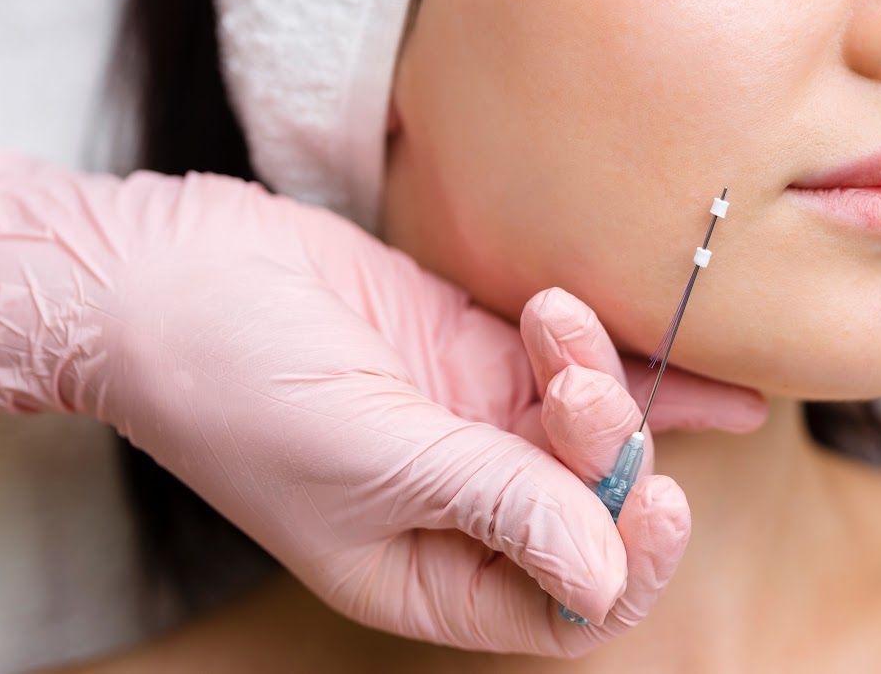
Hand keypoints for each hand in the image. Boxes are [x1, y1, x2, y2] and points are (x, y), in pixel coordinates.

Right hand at [0, 152, 764, 653]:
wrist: (166, 272)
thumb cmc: (233, 380)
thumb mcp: (367, 456)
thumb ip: (493, 504)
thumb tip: (610, 571)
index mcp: (424, 574)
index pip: (564, 608)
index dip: (627, 566)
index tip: (657, 500)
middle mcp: (463, 511)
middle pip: (594, 510)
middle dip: (607, 452)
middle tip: (572, 389)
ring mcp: (474, 427)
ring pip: (590, 430)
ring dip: (597, 381)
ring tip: (549, 320)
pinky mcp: (477, 351)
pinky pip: (573, 365)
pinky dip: (629, 361)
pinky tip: (713, 374)